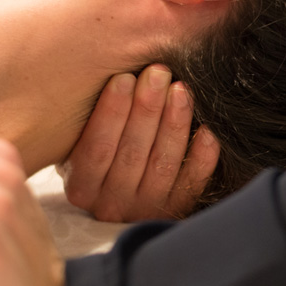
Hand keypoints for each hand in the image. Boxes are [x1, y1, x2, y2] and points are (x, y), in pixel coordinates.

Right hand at [58, 64, 220, 221]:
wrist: (118, 200)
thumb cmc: (98, 155)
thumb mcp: (78, 145)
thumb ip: (89, 120)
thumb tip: (115, 74)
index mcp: (81, 187)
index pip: (97, 148)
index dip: (111, 112)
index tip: (124, 77)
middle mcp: (110, 204)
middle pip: (132, 153)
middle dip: (147, 109)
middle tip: (158, 72)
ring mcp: (144, 210)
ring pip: (162, 165)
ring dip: (174, 123)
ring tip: (181, 89)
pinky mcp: (173, 212)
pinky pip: (191, 184)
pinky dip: (202, 157)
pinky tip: (207, 129)